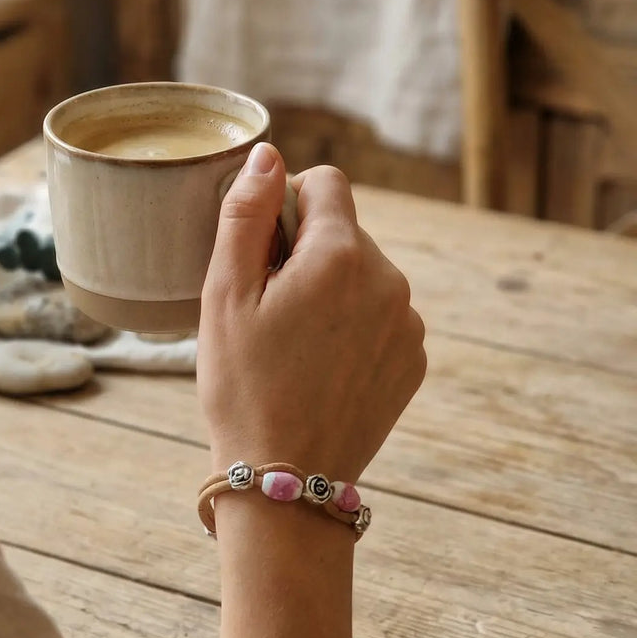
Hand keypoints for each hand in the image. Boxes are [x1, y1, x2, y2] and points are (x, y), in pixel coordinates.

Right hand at [198, 143, 425, 482]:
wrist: (287, 482)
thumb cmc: (243, 386)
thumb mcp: (224, 294)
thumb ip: (246, 214)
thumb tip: (269, 155)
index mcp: (340, 256)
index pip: (326, 183)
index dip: (285, 204)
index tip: (261, 252)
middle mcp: (389, 280)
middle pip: (343, 230)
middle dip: (305, 252)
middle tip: (266, 309)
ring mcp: (409, 323)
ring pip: (362, 272)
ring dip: (329, 288)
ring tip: (292, 344)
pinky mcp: (414, 358)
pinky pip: (381, 314)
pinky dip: (352, 325)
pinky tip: (319, 367)